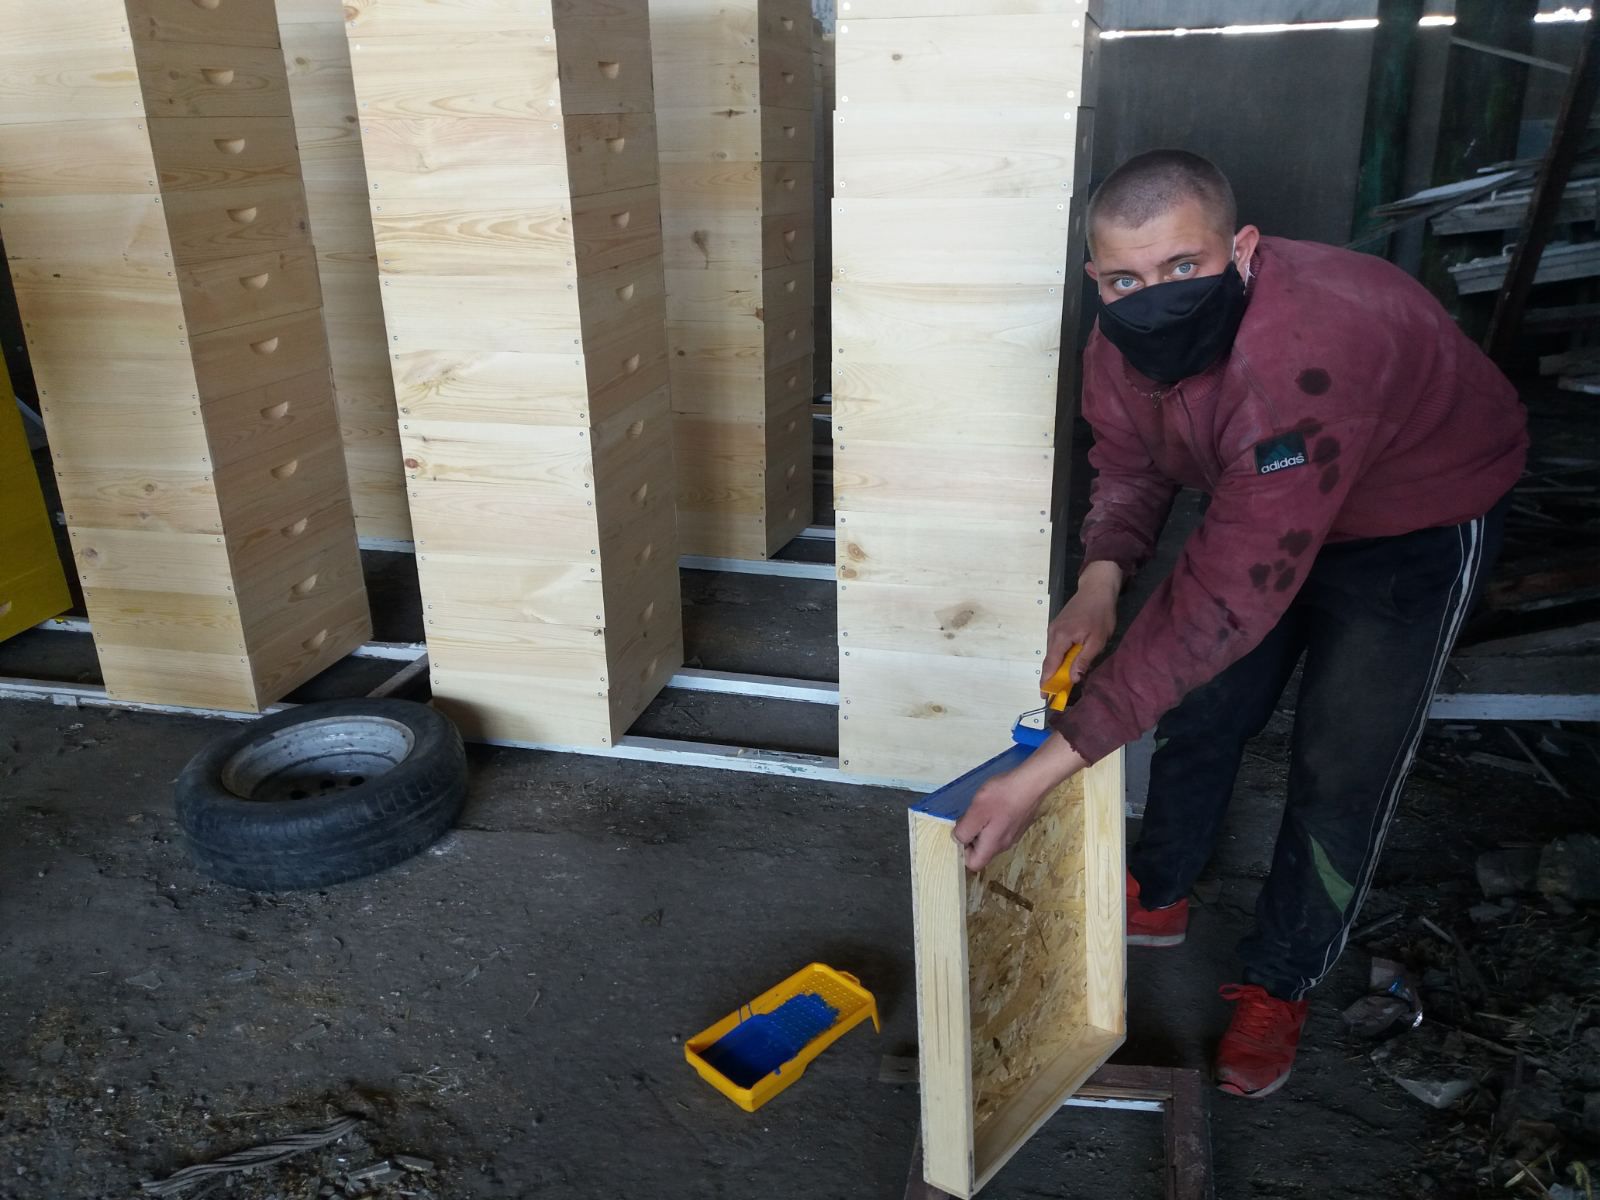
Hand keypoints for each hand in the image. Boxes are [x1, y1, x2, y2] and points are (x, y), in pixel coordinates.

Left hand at [953, 735, 1086, 870]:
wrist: (1031, 783)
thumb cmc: (1001, 797)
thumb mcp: (976, 812)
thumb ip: (964, 830)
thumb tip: (958, 839)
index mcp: (993, 846)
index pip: (974, 864)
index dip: (963, 852)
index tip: (961, 833)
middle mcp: (1004, 845)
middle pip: (982, 851)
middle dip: (971, 837)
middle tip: (970, 816)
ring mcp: (1013, 835)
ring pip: (990, 839)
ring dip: (982, 827)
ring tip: (982, 808)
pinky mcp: (1018, 824)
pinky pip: (1000, 829)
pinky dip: (993, 821)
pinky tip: (994, 804)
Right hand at [1042, 561, 1121, 687]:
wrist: (1097, 588)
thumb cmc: (1100, 614)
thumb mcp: (1097, 640)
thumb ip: (1084, 659)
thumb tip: (1073, 679)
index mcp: (1061, 638)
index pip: (1050, 664)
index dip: (1046, 682)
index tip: (1044, 697)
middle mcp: (1052, 633)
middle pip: (1049, 660)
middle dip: (1050, 677)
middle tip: (1054, 694)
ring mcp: (1054, 628)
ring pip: (1052, 653)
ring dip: (1055, 667)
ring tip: (1061, 682)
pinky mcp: (1058, 625)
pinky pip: (1056, 645)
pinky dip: (1059, 657)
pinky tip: (1066, 663)